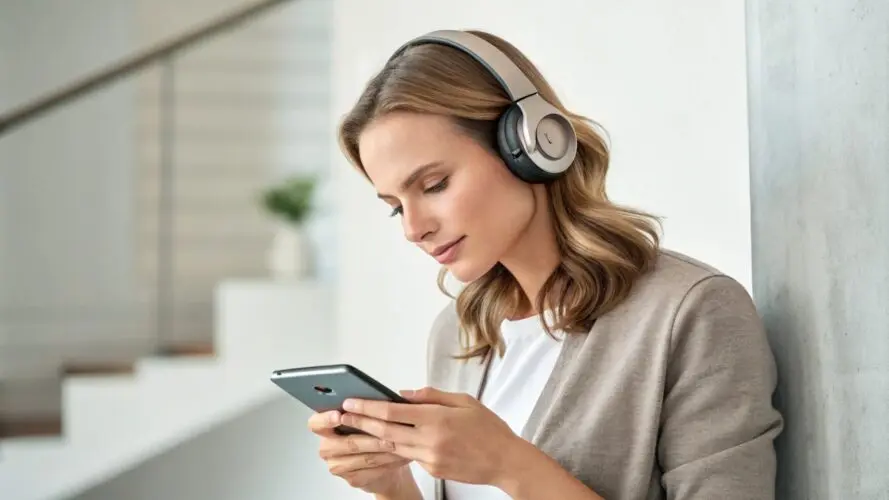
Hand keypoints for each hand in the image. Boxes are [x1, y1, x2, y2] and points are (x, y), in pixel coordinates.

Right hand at [307, 409, 413, 494]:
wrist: (386, 462)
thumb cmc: (375, 434)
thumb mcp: (371, 416)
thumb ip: (367, 407)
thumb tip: (379, 398)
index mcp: (326, 428)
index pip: (316, 423)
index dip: (325, 419)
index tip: (339, 415)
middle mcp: (327, 447)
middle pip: (345, 443)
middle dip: (369, 437)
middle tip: (386, 433)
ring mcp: (338, 465)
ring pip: (362, 458)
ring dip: (383, 450)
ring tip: (400, 443)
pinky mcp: (352, 479)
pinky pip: (371, 470)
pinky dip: (388, 462)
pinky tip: (400, 456)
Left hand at [340, 386, 522, 486]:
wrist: (505, 461)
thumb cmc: (489, 428)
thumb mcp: (464, 401)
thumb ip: (432, 396)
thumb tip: (404, 394)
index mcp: (437, 418)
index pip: (393, 411)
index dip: (368, 406)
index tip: (351, 401)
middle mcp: (429, 439)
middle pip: (385, 430)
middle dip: (360, 421)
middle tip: (342, 415)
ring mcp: (429, 458)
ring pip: (392, 445)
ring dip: (371, 436)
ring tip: (355, 428)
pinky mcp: (432, 470)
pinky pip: (408, 456)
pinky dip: (395, 447)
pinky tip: (384, 440)